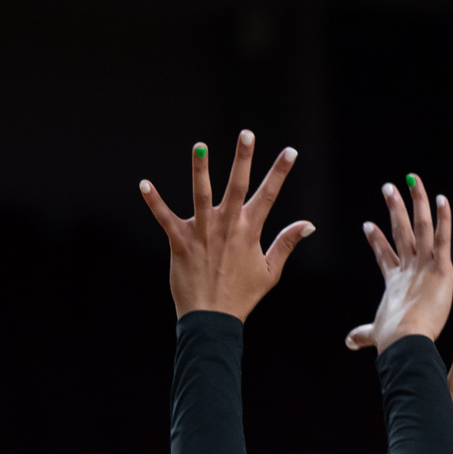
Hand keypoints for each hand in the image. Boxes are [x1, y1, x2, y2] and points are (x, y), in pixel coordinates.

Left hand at [141, 131, 312, 320]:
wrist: (212, 320)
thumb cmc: (241, 296)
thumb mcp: (270, 271)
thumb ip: (286, 244)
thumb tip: (308, 224)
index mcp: (250, 231)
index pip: (268, 195)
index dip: (280, 172)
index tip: (290, 151)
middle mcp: (227, 227)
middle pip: (236, 186)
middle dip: (243, 159)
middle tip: (247, 133)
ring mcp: (202, 233)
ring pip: (201, 195)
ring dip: (200, 170)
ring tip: (199, 145)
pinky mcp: (180, 242)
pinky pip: (165, 218)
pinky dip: (154, 201)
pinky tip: (144, 184)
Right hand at [346, 174, 452, 351]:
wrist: (405, 338)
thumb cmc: (392, 338)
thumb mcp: (376, 333)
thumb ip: (363, 335)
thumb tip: (348, 342)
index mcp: (393, 282)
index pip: (384, 254)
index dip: (376, 239)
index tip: (368, 224)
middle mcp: (407, 268)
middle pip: (400, 231)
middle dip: (394, 208)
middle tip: (388, 187)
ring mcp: (423, 265)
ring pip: (419, 227)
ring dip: (415, 201)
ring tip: (412, 180)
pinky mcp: (440, 267)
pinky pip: (442, 238)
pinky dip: (443, 218)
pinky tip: (442, 199)